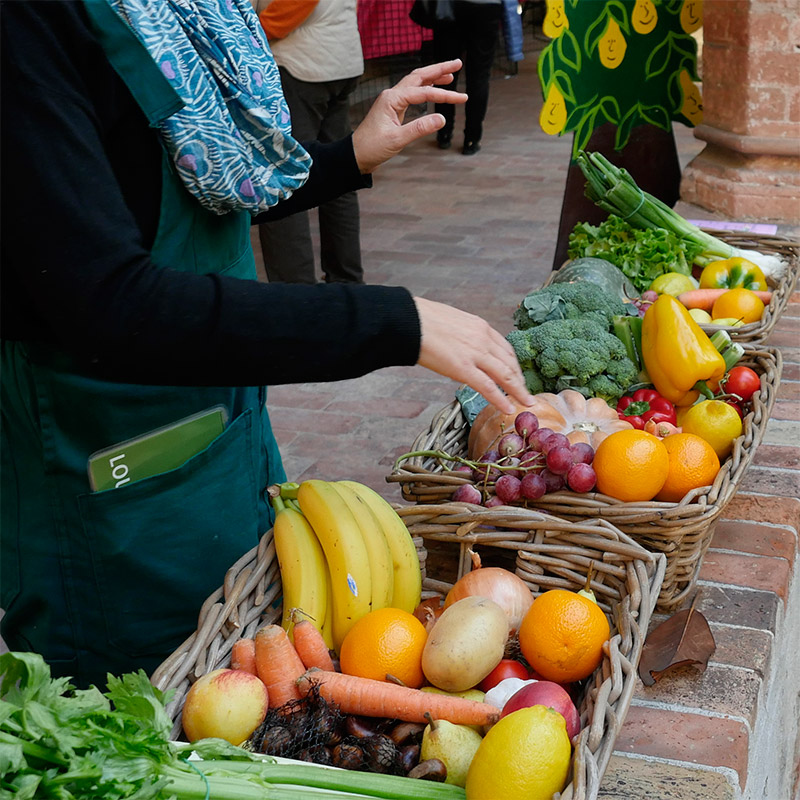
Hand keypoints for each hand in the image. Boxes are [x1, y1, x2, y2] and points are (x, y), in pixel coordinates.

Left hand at [351, 60, 466, 173]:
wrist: (356, 155)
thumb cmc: (372, 147)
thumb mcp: (397, 140)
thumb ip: (419, 128)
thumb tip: (442, 119)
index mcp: (392, 99)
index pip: (423, 92)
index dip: (444, 95)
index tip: (461, 98)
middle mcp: (392, 95)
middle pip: (419, 76)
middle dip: (439, 69)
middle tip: (457, 64)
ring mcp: (392, 101)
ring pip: (416, 83)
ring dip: (433, 77)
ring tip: (451, 75)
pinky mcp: (393, 109)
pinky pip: (412, 94)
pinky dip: (425, 89)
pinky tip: (434, 89)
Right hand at [413, 297, 535, 413]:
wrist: (408, 320)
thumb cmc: (422, 320)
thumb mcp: (452, 321)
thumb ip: (463, 335)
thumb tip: (461, 346)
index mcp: (480, 326)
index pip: (505, 348)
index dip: (514, 365)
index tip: (517, 375)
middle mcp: (483, 338)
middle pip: (510, 363)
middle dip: (520, 380)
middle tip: (526, 392)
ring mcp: (475, 353)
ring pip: (505, 375)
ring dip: (518, 391)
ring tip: (525, 402)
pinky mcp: (463, 368)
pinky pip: (488, 387)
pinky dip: (501, 399)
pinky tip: (508, 408)